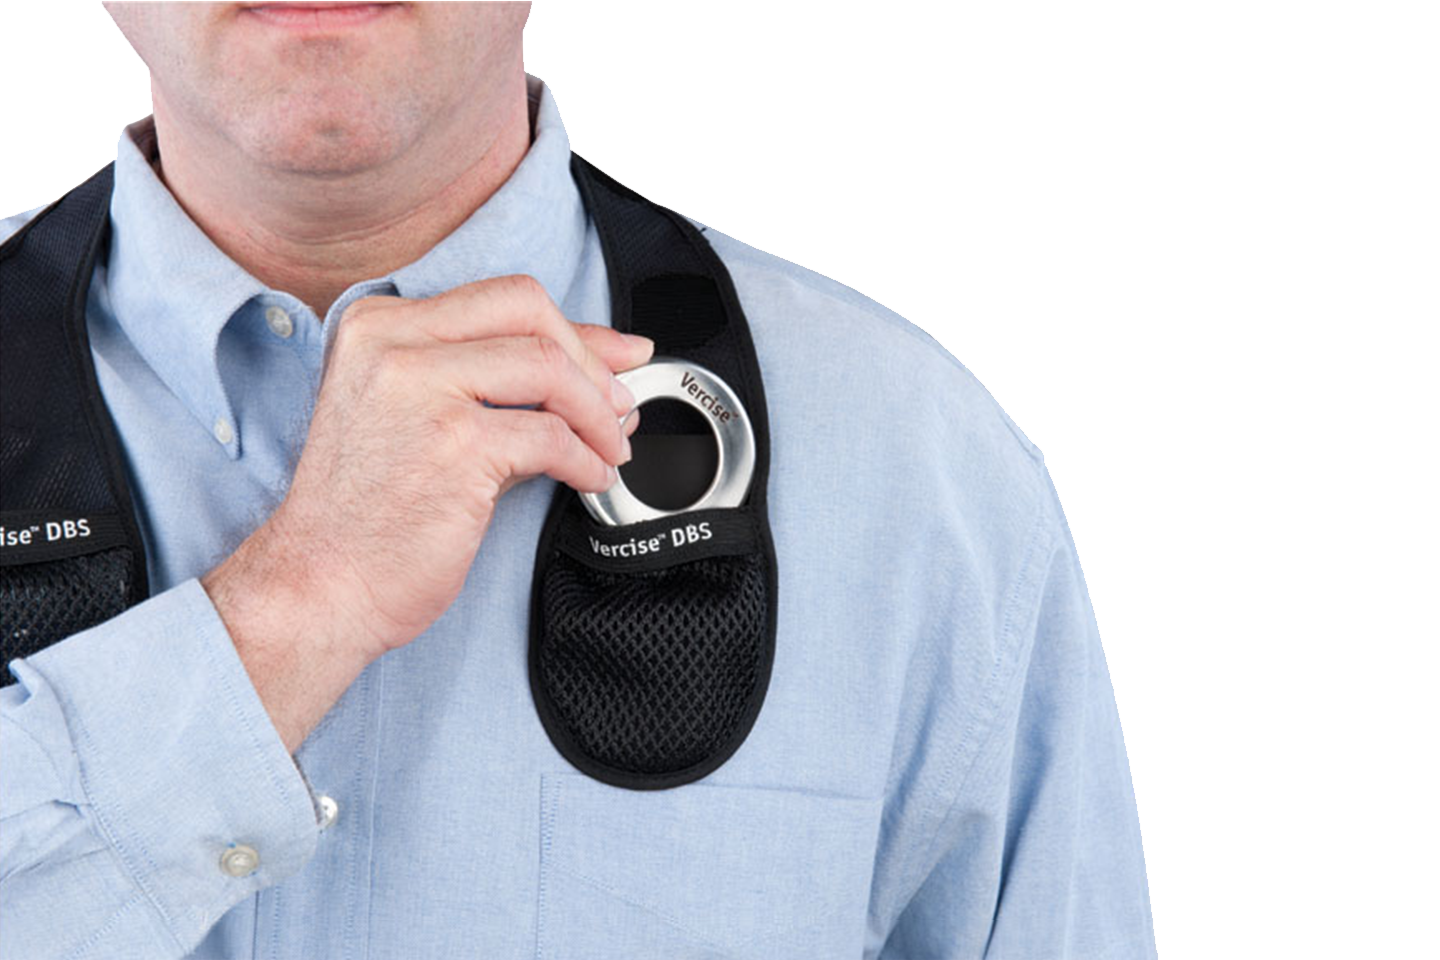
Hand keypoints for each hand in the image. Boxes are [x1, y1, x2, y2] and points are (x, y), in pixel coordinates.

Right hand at [202, 275, 650, 749]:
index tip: (620, 357)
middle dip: (592, 362)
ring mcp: (420, 388)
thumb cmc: (369, 514)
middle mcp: (392, 343)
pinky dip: (586, 459)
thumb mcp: (420, 419)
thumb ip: (497, 383)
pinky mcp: (453, 444)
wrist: (321, 585)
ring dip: (598, 414)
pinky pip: (550, 435)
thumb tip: (603, 366)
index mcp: (380, 325)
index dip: (578, 331)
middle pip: (530, 311)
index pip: (504, 299)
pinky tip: (589, 478)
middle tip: (619, 408)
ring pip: (548, 367)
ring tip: (610, 449)